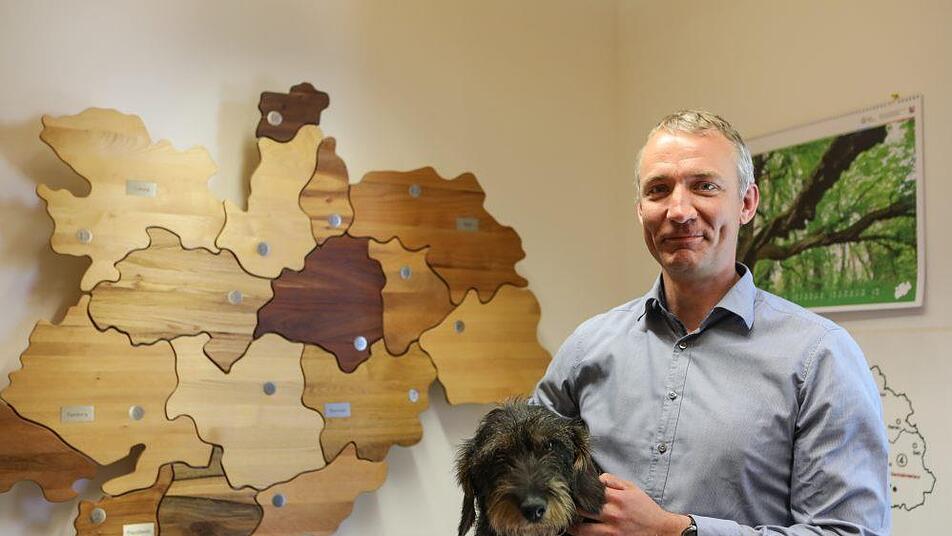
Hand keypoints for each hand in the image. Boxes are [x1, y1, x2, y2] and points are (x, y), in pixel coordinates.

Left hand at [567, 473, 691, 535]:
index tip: (568, 489)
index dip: (576, 490)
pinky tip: (579, 530)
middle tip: (562, 504)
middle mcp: (612, 514)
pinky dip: (584, 534)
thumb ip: (614, 481)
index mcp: (617, 498)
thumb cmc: (645, 509)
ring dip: (572, 525)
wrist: (660, 530)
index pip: (588, 491)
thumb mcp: (633, 489)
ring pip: (582, 530)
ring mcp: (611, 531)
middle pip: (581, 510)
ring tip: (566, 521)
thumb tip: (597, 478)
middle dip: (571, 506)